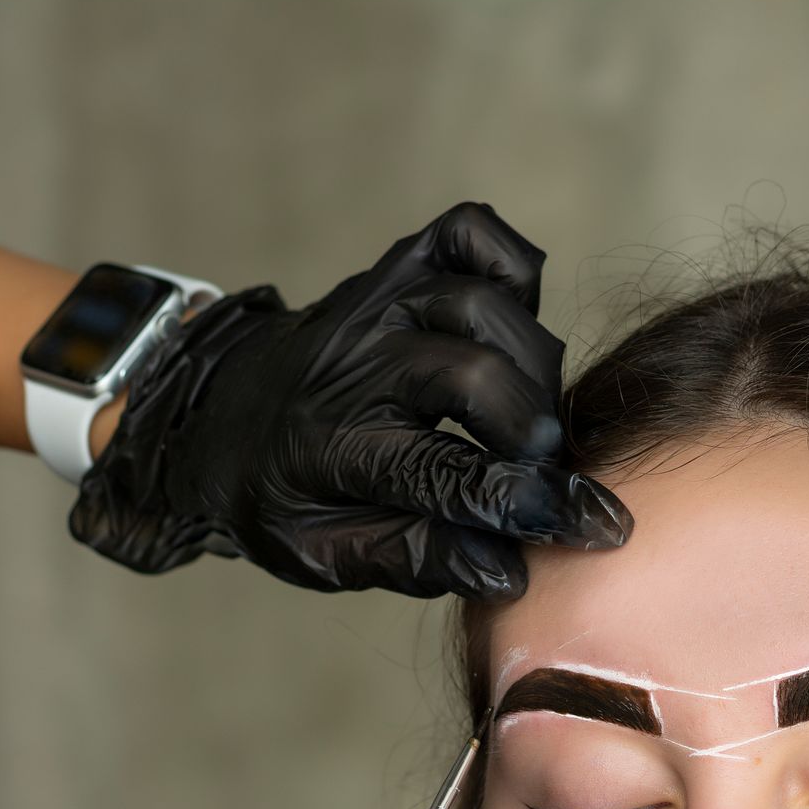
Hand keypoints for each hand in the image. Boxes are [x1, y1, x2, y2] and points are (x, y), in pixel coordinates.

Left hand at [70, 202, 630, 599]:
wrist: (211, 416)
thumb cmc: (279, 499)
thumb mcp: (325, 556)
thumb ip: (417, 562)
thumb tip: (510, 575)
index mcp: (328, 450)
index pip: (445, 475)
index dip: (530, 504)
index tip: (597, 526)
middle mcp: (351, 365)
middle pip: (470, 373)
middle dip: (529, 428)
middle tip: (543, 466)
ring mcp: (374, 303)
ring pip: (480, 302)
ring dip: (530, 362)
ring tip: (526, 412)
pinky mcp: (395, 266)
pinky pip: (471, 234)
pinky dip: (511, 267)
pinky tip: (515, 323)